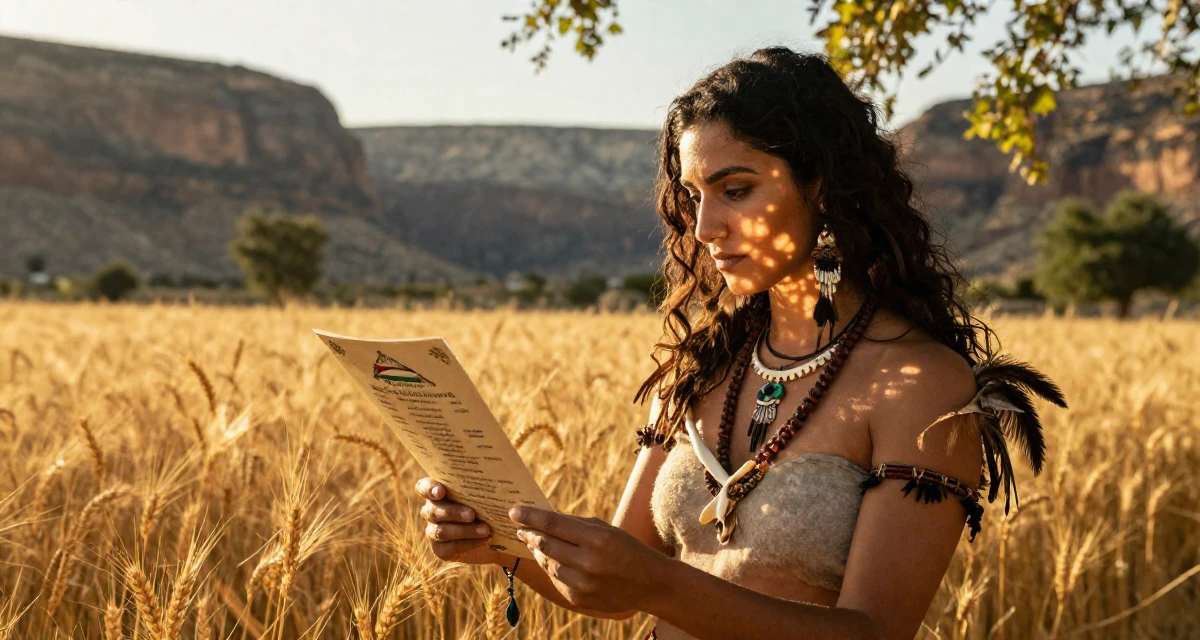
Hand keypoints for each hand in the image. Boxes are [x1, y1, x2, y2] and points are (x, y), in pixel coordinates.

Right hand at [416, 477, 495, 564]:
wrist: (495, 533)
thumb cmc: (490, 505)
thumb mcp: (490, 494)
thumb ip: (491, 491)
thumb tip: (505, 503)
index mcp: (438, 492)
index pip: (423, 487)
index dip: (429, 489)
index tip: (441, 491)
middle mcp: (432, 511)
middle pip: (434, 510)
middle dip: (453, 512)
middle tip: (472, 514)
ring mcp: (434, 531)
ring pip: (442, 531)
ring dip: (465, 530)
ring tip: (485, 529)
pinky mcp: (441, 550)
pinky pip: (450, 548)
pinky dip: (468, 543)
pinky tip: (484, 540)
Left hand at [509, 506, 665, 613]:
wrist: (651, 584)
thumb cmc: (628, 550)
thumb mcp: (607, 530)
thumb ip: (576, 525)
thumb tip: (544, 519)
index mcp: (597, 539)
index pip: (554, 524)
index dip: (531, 517)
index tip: (514, 511)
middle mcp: (588, 563)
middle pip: (546, 545)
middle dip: (530, 534)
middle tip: (520, 527)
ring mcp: (583, 584)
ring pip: (548, 564)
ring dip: (539, 552)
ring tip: (535, 543)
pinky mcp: (579, 600)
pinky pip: (557, 580)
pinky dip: (552, 568)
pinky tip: (552, 560)